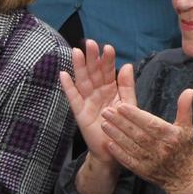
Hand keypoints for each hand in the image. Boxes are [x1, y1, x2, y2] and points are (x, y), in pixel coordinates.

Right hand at [59, 40, 134, 165]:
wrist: (114, 149)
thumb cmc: (122, 126)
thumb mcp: (128, 104)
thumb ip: (127, 86)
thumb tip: (127, 65)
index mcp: (110, 89)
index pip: (108, 71)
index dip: (107, 60)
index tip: (108, 48)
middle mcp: (97, 92)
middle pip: (93, 72)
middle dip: (92, 58)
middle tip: (90, 43)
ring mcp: (87, 101)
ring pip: (82, 81)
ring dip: (79, 67)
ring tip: (77, 52)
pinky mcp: (80, 112)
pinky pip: (73, 98)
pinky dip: (68, 87)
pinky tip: (64, 74)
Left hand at [100, 87, 192, 193]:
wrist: (184, 178)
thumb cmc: (184, 148)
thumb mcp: (187, 127)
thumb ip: (185, 108)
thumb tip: (190, 90)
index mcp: (171, 136)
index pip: (150, 123)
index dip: (135, 115)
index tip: (121, 106)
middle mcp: (160, 149)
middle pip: (137, 133)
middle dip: (120, 122)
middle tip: (106, 111)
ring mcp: (151, 161)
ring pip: (131, 146)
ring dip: (116, 135)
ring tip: (104, 123)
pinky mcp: (143, 171)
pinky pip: (128, 161)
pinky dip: (118, 153)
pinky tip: (109, 143)